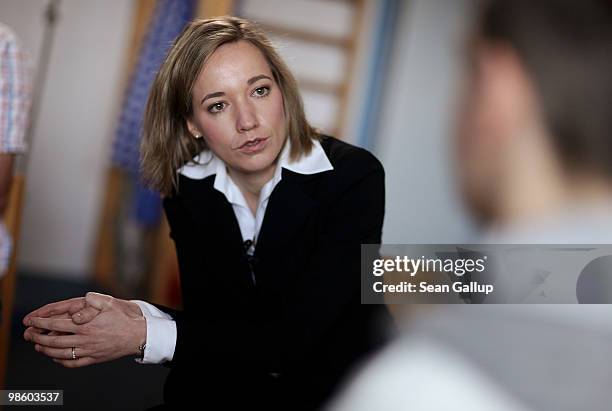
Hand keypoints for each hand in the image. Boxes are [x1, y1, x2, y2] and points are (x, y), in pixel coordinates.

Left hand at [23, 292, 145, 367]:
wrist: (138, 335)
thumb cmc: (124, 318)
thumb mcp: (109, 302)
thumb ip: (92, 301)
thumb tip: (77, 305)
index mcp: (86, 325)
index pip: (57, 324)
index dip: (41, 322)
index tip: (31, 321)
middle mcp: (85, 339)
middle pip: (54, 340)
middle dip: (38, 337)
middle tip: (28, 334)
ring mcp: (88, 351)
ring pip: (61, 353)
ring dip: (46, 350)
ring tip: (38, 346)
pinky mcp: (94, 359)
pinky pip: (72, 363)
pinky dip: (60, 361)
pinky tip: (55, 357)